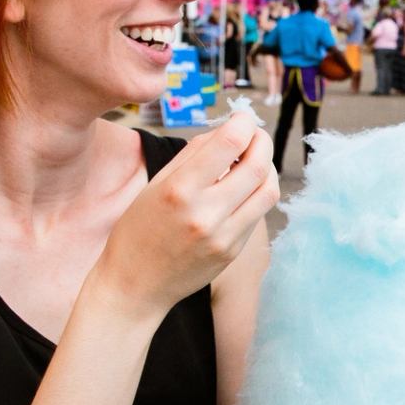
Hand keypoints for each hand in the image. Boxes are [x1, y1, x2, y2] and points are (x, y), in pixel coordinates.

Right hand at [92, 114, 278, 318]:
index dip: (243, 123)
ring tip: (253, 161)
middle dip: (262, 142)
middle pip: (258, 166)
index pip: (229, 144)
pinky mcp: (233, 252)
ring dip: (268, 168)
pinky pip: (258, 214)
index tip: (242, 118)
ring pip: (268, 191)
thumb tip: (226, 131)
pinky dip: (256, 193)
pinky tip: (242, 189)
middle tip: (255, 135)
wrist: (135, 287)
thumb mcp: (154, 185)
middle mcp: (206, 214)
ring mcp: (224, 237)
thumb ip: (192, 156)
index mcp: (179, 190)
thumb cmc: (138, 231)